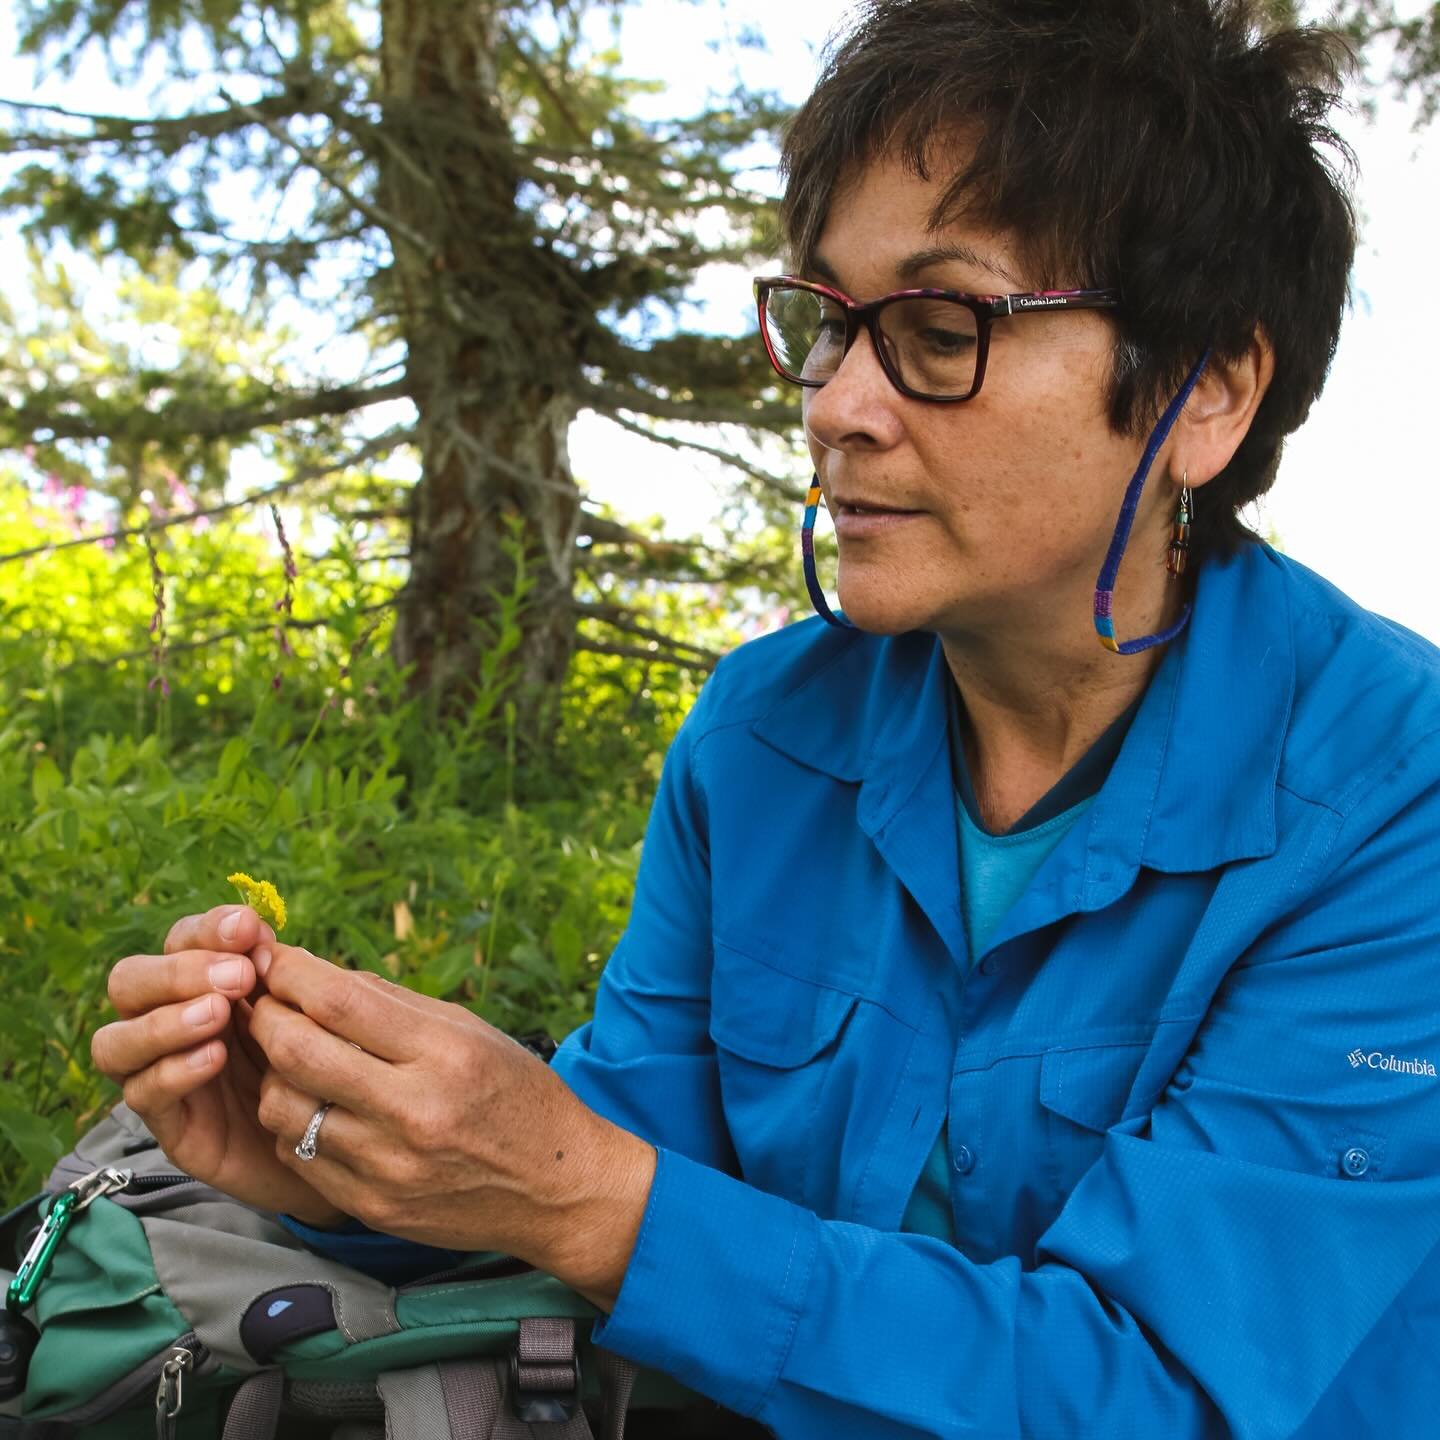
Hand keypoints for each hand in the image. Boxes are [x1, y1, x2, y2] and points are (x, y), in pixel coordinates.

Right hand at [91, 906, 349, 1227]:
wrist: (333, 1134)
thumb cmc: (317, 1060)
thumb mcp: (306, 1010)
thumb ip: (280, 974)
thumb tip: (259, 936)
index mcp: (203, 984)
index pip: (179, 941)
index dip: (207, 929)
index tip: (248, 929)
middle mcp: (169, 1022)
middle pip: (128, 981)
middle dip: (178, 971)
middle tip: (237, 977)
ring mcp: (160, 1073)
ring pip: (115, 1041)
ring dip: (164, 1021)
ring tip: (217, 1014)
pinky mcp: (170, 1124)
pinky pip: (143, 1094)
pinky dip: (174, 1070)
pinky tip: (215, 1058)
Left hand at [247, 943, 655, 1306]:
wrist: (557, 1189)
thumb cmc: (517, 1095)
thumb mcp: (471, 1031)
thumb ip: (392, 1004)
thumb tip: (318, 976)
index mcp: (445, 1053)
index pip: (340, 1002)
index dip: (292, 974)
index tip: (275, 960)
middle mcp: (414, 1111)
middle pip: (297, 1052)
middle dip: (265, 1017)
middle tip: (263, 1003)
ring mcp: (388, 1166)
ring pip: (283, 1109)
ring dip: (274, 1075)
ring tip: (292, 1061)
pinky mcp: (372, 1206)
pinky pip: (298, 1156)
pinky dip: (294, 1124)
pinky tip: (316, 1109)